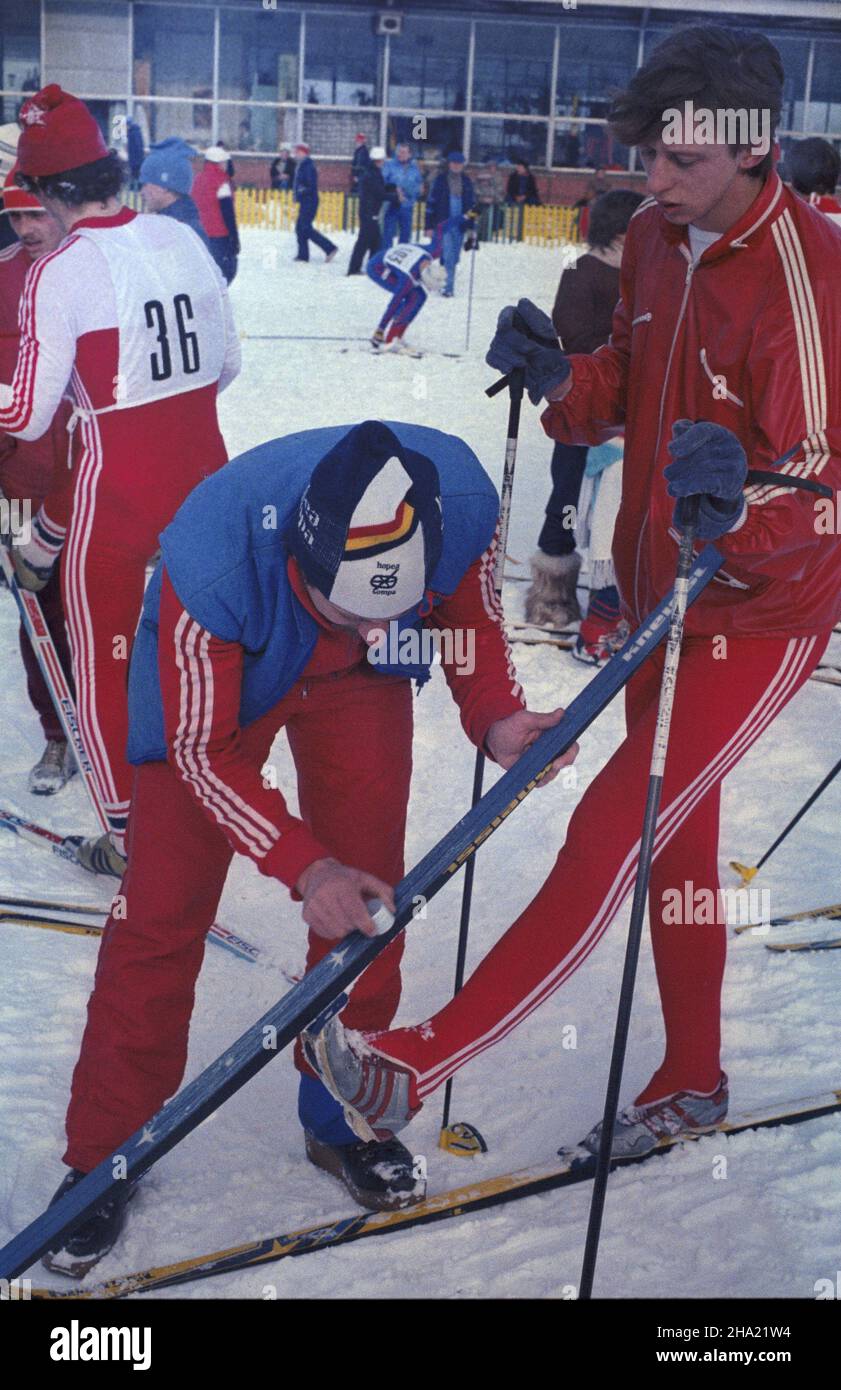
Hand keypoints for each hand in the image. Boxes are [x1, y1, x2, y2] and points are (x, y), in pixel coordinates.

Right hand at [296, 857, 395, 941]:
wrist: (316, 874)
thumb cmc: (345, 879)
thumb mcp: (366, 879)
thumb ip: (384, 892)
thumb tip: (392, 911)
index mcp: (342, 885)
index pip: (354, 911)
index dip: (366, 924)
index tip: (373, 931)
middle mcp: (325, 895)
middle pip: (346, 925)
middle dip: (356, 927)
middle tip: (360, 923)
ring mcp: (314, 906)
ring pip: (335, 931)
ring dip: (345, 930)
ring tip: (348, 920)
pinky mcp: (307, 915)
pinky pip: (325, 933)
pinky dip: (334, 931)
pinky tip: (337, 921)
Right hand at [485, 298, 570, 404]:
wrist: (550, 371)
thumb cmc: (551, 348)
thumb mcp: (550, 332)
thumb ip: (536, 317)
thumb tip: (521, 304)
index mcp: (519, 315)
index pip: (506, 313)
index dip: (507, 322)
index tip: (520, 335)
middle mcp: (508, 326)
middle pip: (501, 332)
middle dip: (517, 343)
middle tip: (531, 351)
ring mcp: (501, 342)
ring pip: (495, 346)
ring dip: (511, 356)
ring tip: (525, 364)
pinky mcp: (498, 357)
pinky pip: (491, 358)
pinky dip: (500, 364)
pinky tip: (511, 369)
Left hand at [485, 707, 577, 786]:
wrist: (493, 739)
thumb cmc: (510, 726)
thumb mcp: (525, 720)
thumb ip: (543, 719)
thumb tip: (561, 712)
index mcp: (552, 736)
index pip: (570, 744)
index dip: (571, 751)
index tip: (564, 755)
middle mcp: (550, 749)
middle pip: (566, 759)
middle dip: (563, 763)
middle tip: (554, 765)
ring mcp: (542, 761)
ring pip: (554, 772)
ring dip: (550, 774)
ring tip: (540, 773)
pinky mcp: (533, 771)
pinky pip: (541, 780)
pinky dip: (540, 781)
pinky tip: (534, 779)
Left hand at [664, 420, 747, 539]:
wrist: (727, 483)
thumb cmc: (706, 458)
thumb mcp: (695, 444)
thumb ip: (684, 433)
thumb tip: (678, 428)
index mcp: (719, 433)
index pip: (702, 431)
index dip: (685, 440)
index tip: (671, 450)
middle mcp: (730, 447)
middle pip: (700, 454)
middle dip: (681, 465)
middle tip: (667, 473)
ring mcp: (734, 465)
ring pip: (702, 470)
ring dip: (682, 478)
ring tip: (670, 486)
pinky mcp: (731, 483)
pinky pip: (707, 484)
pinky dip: (689, 486)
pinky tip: (675, 489)